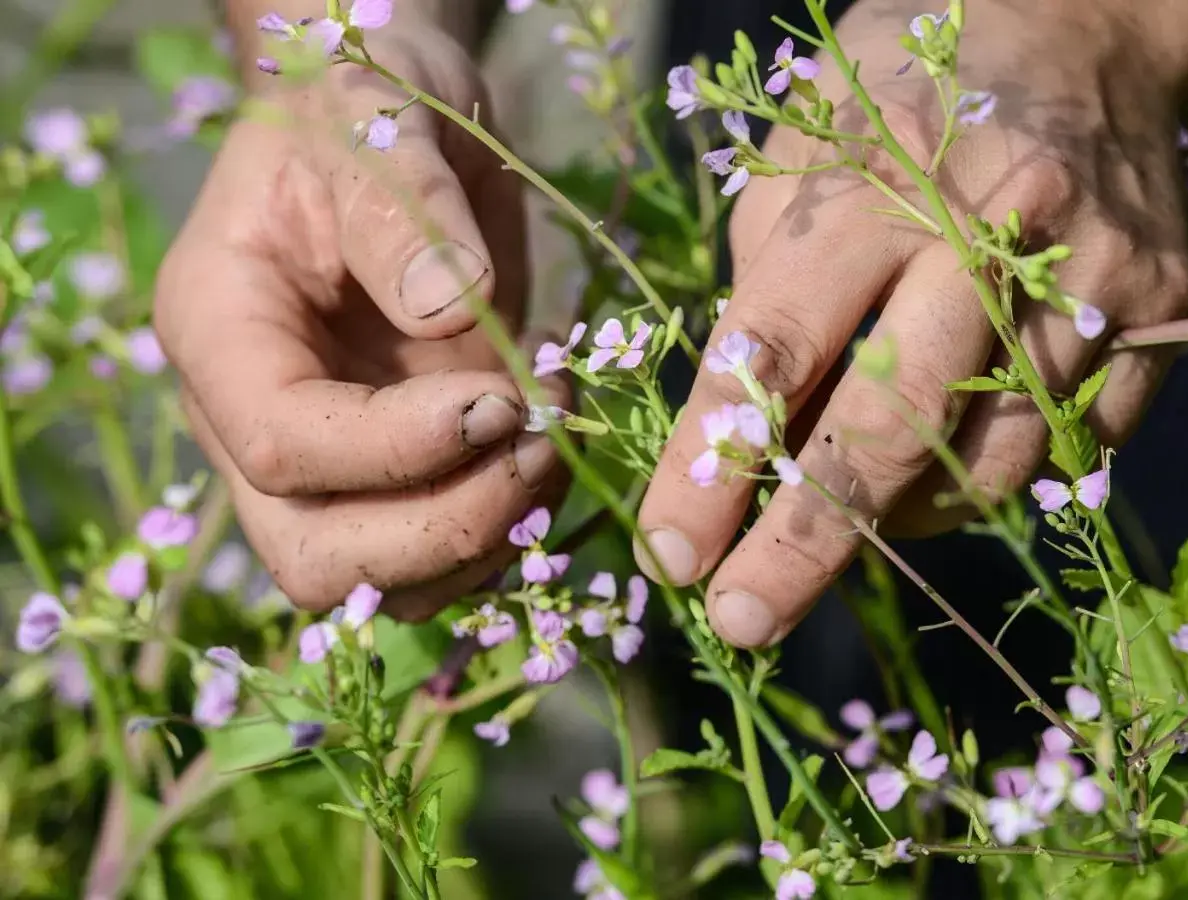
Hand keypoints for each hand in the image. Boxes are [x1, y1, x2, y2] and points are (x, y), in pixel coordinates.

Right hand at [155, 26, 567, 617]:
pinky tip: (553, 434)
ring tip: (557, 428)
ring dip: (490, 536)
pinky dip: (514, 521)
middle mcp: (257, 418)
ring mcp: (330, 459)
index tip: (500, 398)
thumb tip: (454, 309)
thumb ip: (404, 210)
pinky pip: (446, 553)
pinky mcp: (398, 473)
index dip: (396, 448)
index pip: (284, 444)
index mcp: (219, 332)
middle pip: (317, 556)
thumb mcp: (373, 120)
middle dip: (446, 526)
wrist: (392, 128)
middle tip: (542, 440)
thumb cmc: (362, 106)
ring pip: (387, 580)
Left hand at [635, 0, 1187, 645]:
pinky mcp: (1159, 312)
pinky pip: (1068, 447)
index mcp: (875, 182)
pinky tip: (940, 463)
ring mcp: (1087, 276)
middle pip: (887, 429)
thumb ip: (769, 287)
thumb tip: (750, 441)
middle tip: (740, 622)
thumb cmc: (905, 89)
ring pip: (988, 460)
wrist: (1082, 21)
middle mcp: (989, 231)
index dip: (714, 465)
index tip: (668, 553)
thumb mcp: (800, 149)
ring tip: (848, 515)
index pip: (775, 351)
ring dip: (900, 518)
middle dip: (804, 543)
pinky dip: (986, 480)